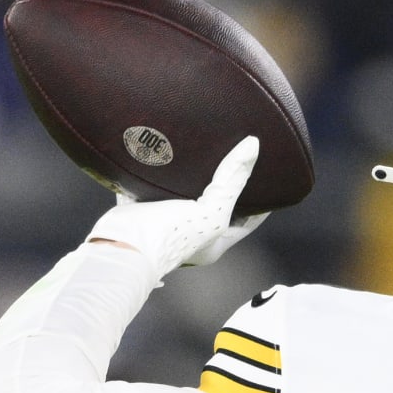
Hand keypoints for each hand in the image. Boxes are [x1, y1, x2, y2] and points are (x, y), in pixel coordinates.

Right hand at [86, 136, 266, 280]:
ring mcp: (166, 221)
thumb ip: (231, 179)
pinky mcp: (141, 209)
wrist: (118, 246)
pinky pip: (153, 186)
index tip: (273, 179)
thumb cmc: (170, 237)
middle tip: (239, 157)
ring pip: (185, 194)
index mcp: (215, 242)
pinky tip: (165, 152)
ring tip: (207, 148)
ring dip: (194, 176)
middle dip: (228, 185)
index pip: (248, 221)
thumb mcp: (212, 210)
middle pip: (218, 205)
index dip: (262, 202)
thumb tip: (253, 145)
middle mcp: (193, 234)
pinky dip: (159, 171)